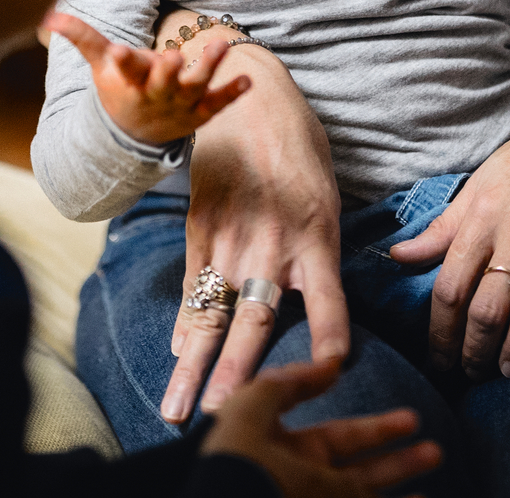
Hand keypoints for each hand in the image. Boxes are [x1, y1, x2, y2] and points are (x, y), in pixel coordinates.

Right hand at [44, 12, 250, 144]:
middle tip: (174, 56)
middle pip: (164, 80)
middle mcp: (156, 93)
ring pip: (197, 87)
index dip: (120, 60)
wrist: (135, 137)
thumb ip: (81, 38)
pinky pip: (218, 102)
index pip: (123, 68)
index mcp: (130, 81)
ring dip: (210, 68)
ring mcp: (181, 104)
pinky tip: (248, 81)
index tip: (117, 50)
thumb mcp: (99, 66)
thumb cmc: (118, 90)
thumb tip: (47, 15)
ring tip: (222, 45)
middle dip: (168, 71)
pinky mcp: (200, 111)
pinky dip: (232, 93)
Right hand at [160, 41, 348, 422]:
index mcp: (317, 235)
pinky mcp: (200, 225)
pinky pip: (191, 283)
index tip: (331, 376)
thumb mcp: (326, 197)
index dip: (330, 341)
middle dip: (239, 375)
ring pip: (211, 312)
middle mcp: (273, 243)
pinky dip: (184, 320)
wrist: (250, 92)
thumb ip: (319, 251)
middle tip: (227, 417)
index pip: (329, 302)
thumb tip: (316, 300)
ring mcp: (231, 236)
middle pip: (256, 320)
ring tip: (180, 407)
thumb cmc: (299, 148)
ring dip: (194, 364)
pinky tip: (178, 352)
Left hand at [202, 360, 440, 497]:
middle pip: (363, 470)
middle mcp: (307, 480)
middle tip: (434, 449)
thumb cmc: (234, 462)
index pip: (337, 437)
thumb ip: (289, 382)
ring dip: (403, 477)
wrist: (230, 497)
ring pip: (370, 492)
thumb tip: (332, 365)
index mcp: (287, 453)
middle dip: (398, 459)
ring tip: (438, 464)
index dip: (373, 428)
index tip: (409, 418)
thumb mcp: (250, 407)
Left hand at [389, 91, 509, 379]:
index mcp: (481, 216)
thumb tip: (397, 257)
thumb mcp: (478, 187)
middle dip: (475, 350)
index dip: (440, 331)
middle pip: (489, 306)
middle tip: (472, 373)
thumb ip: (442, 229)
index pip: (450, 286)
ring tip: (508, 368)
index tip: (438, 358)